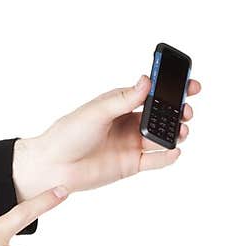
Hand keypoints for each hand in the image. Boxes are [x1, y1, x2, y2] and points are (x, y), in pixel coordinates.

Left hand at [11, 75, 201, 199]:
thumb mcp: (97, 111)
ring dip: (175, 134)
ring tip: (181, 131)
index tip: (190, 85)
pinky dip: (168, 157)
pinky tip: (175, 151)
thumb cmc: (68, 133)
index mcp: (120, 104)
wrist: (55, 165)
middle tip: (186, 111)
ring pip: (161, 138)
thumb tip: (146, 81)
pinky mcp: (132, 164)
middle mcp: (129, 123)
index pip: (151, 94)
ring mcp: (132, 144)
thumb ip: (124, 99)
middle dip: (178, 113)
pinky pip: (156, 161)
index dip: (171, 90)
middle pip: (161, 116)